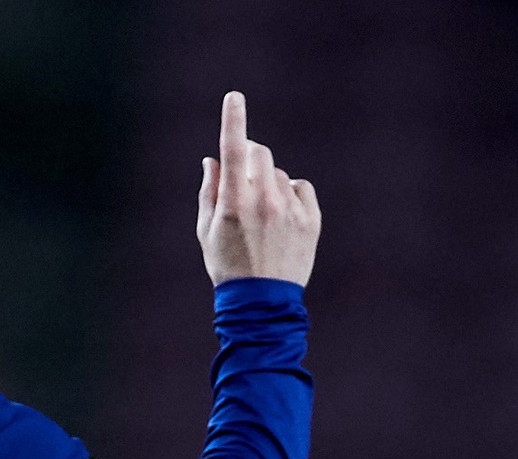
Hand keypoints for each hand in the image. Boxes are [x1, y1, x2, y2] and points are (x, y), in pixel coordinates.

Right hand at [196, 91, 320, 286]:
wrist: (261, 302)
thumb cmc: (226, 264)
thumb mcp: (206, 230)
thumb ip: (209, 190)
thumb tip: (213, 160)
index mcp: (233, 203)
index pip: (232, 151)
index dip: (233, 120)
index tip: (234, 96)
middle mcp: (264, 201)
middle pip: (259, 153)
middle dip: (249, 155)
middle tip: (242, 172)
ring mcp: (290, 210)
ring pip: (278, 173)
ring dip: (267, 181)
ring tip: (260, 214)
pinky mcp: (311, 219)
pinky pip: (300, 188)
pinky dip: (290, 194)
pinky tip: (281, 215)